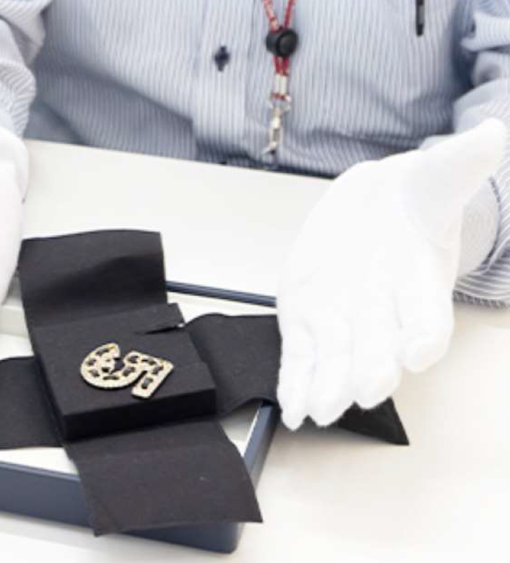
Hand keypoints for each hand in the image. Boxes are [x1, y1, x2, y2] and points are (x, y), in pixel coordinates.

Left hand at [277, 119, 505, 428]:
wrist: (369, 212)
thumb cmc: (408, 205)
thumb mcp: (433, 180)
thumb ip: (458, 164)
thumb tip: (494, 132)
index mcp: (418, 284)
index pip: (428, 316)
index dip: (424, 333)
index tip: (420, 351)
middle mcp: (383, 314)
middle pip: (380, 347)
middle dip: (373, 368)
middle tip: (367, 389)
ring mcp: (342, 324)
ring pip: (336, 361)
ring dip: (328, 386)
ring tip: (319, 410)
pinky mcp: (306, 325)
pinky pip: (301, 360)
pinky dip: (296, 384)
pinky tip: (292, 407)